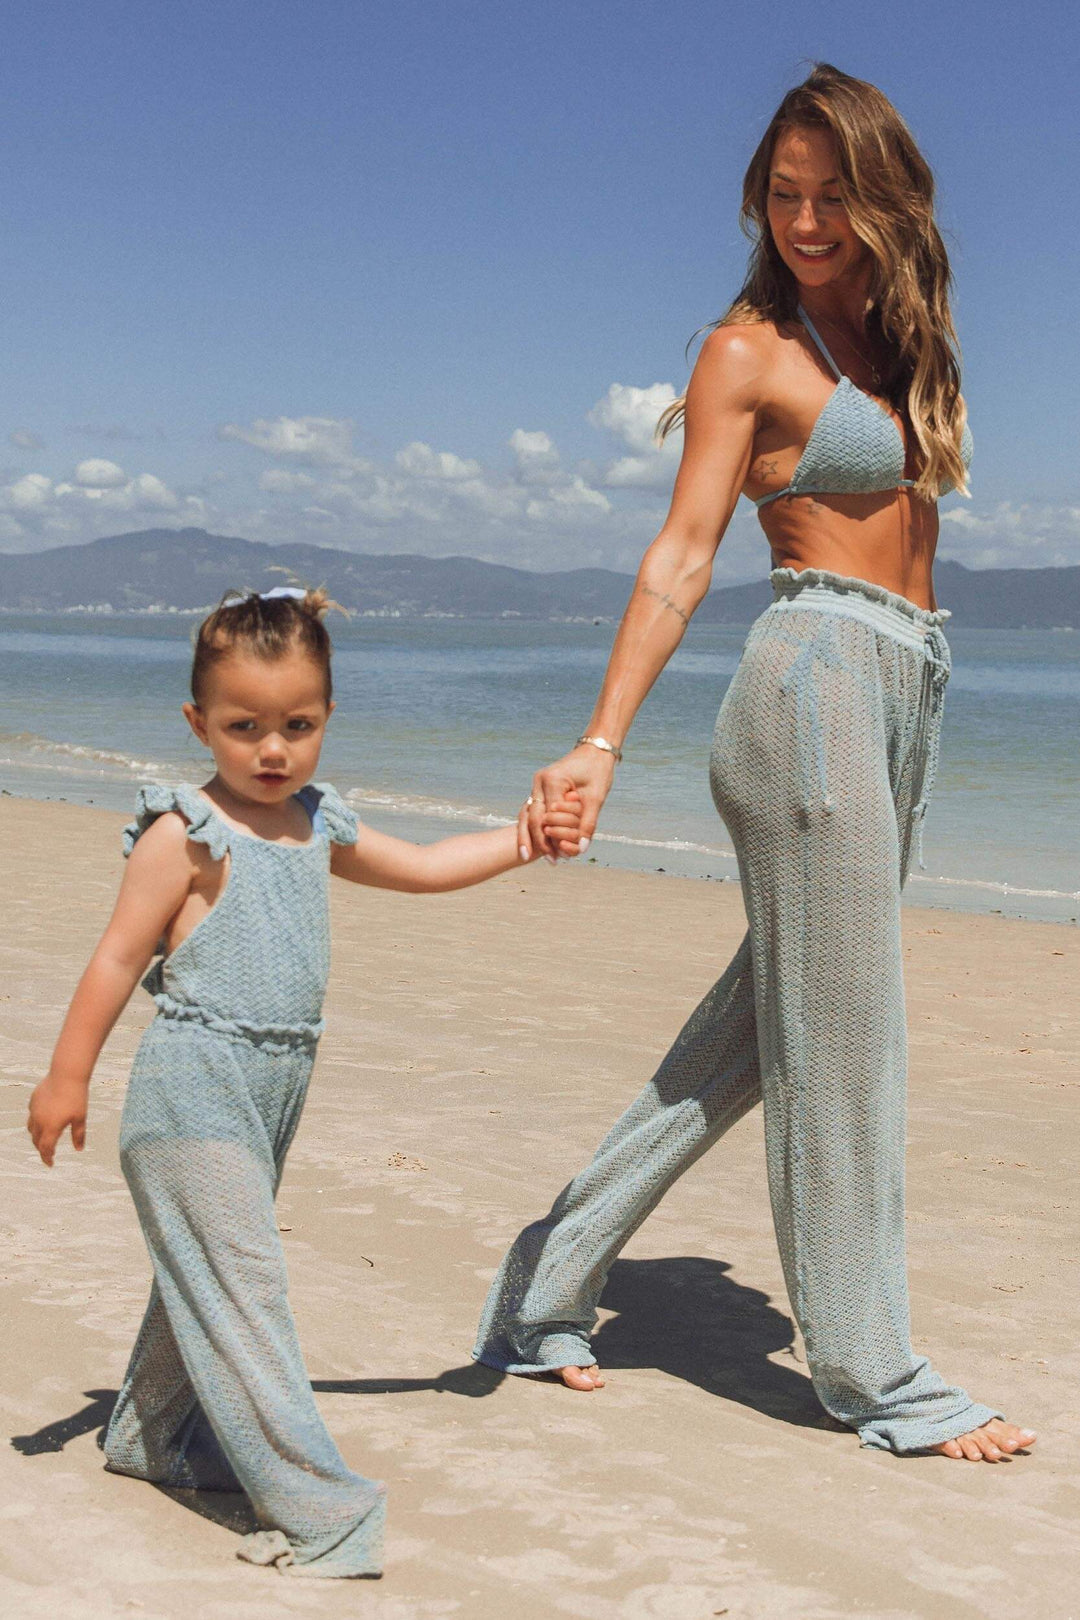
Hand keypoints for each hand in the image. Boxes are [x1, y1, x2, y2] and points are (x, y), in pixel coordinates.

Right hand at [28, 1074, 88, 1166]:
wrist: (67, 1074)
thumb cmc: (76, 1096)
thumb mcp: (80, 1118)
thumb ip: (78, 1135)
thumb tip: (79, 1149)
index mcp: (51, 1128)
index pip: (46, 1149)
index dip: (47, 1158)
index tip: (50, 1164)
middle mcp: (39, 1121)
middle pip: (36, 1141)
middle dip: (42, 1149)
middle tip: (48, 1153)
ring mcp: (34, 1110)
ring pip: (31, 1128)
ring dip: (36, 1136)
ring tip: (44, 1138)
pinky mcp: (33, 1100)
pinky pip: (32, 1114)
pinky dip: (36, 1121)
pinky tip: (44, 1118)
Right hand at [518, 744, 615, 860]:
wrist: (594, 752)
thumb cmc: (598, 771)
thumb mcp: (596, 797)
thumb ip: (588, 823)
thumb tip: (582, 848)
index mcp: (552, 780)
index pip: (548, 817)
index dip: (552, 839)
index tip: (560, 856)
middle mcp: (539, 782)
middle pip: (531, 817)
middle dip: (535, 841)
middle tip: (540, 860)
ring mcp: (537, 785)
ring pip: (526, 815)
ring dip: (529, 836)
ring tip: (527, 857)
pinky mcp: (539, 789)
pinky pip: (532, 811)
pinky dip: (533, 827)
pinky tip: (535, 842)